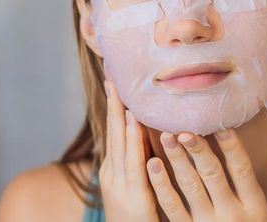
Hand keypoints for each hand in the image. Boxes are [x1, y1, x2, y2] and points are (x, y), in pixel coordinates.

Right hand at [99, 80, 159, 221]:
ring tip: (121, 87)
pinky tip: (133, 120)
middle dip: (112, 102)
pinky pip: (133, 161)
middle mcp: (114, 174)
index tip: (116, 82)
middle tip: (111, 72)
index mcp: (117, 172)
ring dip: (119, 112)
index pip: (115, 132)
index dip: (115, 107)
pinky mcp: (132, 194)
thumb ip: (145, 169)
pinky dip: (132, 138)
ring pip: (120, 141)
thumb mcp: (140, 191)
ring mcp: (120, 183)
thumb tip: (155, 145)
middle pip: (112, 130)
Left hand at [146, 130, 266, 221]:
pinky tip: (152, 165)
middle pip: (212, 176)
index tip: (221, 125)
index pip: (242, 171)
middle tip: (183, 128)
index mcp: (255, 208)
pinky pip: (171, 208)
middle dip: (198, 150)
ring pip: (189, 188)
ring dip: (176, 162)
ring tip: (164, 138)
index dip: (232, 147)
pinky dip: (160, 186)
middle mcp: (231, 216)